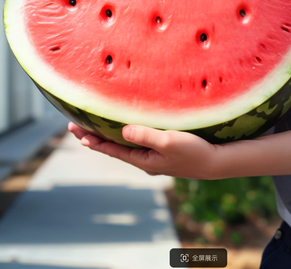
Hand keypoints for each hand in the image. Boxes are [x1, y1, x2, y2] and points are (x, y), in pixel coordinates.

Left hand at [67, 122, 223, 179]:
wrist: (215, 163)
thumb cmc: (194, 152)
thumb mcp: (168, 141)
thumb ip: (145, 135)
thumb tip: (122, 130)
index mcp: (143, 160)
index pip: (111, 149)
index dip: (93, 140)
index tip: (76, 132)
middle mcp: (145, 160)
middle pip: (114, 148)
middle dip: (94, 137)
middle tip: (74, 127)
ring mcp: (154, 157)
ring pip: (124, 146)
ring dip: (108, 136)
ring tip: (92, 128)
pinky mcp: (163, 151)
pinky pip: (137, 143)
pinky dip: (124, 136)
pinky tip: (124, 131)